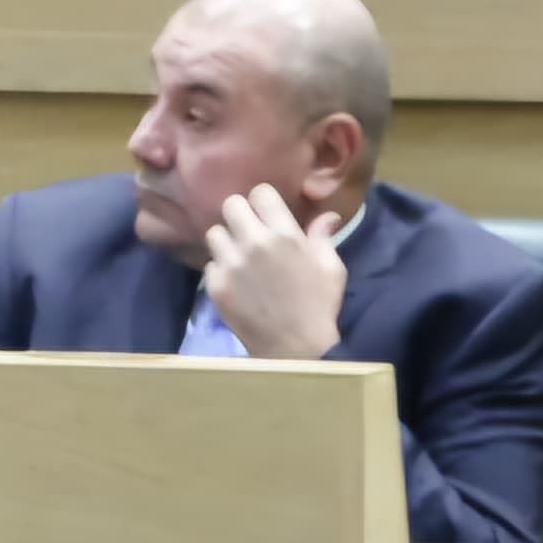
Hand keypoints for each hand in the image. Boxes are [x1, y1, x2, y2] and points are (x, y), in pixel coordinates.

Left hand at [200, 184, 348, 361]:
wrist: (296, 350)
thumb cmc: (319, 307)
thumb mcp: (331, 269)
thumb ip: (323, 237)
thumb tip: (327, 214)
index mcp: (284, 234)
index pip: (260, 192)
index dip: (264, 202)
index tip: (268, 215)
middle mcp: (254, 243)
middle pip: (231, 204)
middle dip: (241, 215)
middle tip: (249, 232)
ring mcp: (231, 264)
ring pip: (215, 233)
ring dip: (227, 242)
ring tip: (239, 258)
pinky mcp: (216, 286)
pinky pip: (210, 264)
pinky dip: (221, 271)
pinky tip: (236, 283)